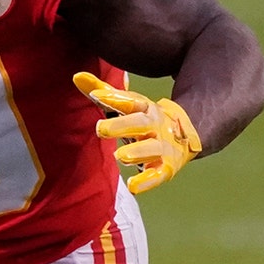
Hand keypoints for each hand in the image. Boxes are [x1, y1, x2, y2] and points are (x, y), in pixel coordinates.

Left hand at [73, 73, 201, 194]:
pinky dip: (147, 182)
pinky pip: (158, 175)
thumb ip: (102, 91)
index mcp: (145, 108)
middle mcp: (155, 126)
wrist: (187, 133)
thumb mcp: (127, 104)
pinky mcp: (167, 167)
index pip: (130, 101)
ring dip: (138, 152)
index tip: (96, 95)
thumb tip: (77, 76)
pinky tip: (133, 186)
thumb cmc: (144, 118)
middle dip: (122, 126)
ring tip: (121, 156)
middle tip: (101, 129)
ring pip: (152, 149)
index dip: (114, 97)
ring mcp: (163, 147)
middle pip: (140, 123)